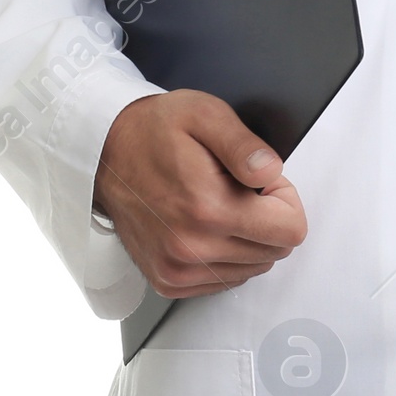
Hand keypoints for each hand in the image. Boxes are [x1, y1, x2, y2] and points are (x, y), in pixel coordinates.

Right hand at [93, 90, 308, 299]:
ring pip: (252, 269)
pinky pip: (224, 279)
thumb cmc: (154, 131)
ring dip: (246, 236)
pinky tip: (206, 223)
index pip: (290, 231)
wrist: (105, 154)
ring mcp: (177, 270)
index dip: (285, 199)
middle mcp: (191, 248)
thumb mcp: (205, 114)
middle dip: (267, 216)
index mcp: (207, 208)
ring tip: (218, 200)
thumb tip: (271, 170)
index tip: (261, 180)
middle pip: (274, 252)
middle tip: (238, 185)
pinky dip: (226, 253)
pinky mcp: (167, 281)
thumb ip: (244, 144)